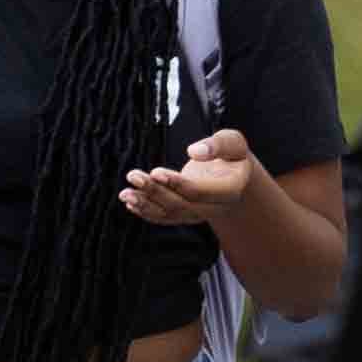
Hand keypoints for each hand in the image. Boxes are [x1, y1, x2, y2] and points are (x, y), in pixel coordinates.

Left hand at [121, 128, 261, 227]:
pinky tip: (131, 202)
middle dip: (155, 191)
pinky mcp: (185, 215)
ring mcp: (198, 215)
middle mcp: (214, 208)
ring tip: (125, 192)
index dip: (176, 184)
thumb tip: (195, 151)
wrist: (235, 178)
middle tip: (133, 176)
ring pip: (169, 214)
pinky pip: (164, 218)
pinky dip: (146, 211)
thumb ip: (219, 144)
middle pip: (180, 205)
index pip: (199, 192)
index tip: (155, 171)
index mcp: (229, 191)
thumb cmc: (232, 156)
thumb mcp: (234, 143)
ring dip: (145, 205)